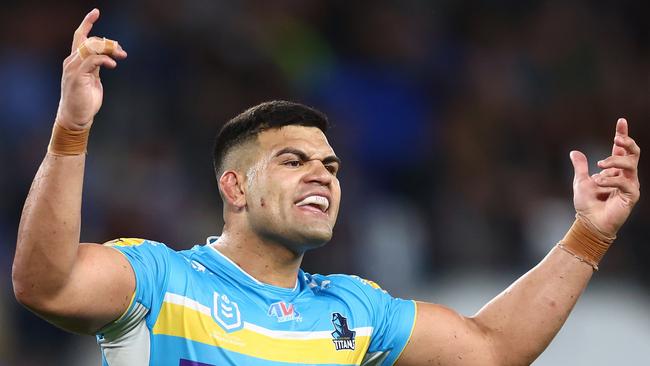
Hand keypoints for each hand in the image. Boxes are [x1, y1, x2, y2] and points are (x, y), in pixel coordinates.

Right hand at [55, 9, 126, 130]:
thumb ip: (96, 67)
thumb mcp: (93, 80)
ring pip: (91, 48)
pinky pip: (93, 60)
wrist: (76, 118)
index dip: (87, 23)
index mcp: (75, 61)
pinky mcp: (78, 76)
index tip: (96, 12)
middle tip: (123, 52)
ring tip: (121, 55)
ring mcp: (73, 68)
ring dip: (110, 49)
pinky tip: (113, 64)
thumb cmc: (85, 101)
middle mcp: (72, 61)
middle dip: (109, 43)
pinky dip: (105, 59)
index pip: (80, 37)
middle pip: (90, 41)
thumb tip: (107, 58)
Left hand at [570, 118, 640, 235]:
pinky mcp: (631, 196)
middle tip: (616, 139)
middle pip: (633, 153)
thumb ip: (581, 166)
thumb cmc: (587, 204)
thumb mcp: (581, 181)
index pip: (621, 150)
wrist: (589, 222)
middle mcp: (625, 175)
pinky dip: (610, 180)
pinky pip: (625, 182)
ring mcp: (630, 185)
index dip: (622, 135)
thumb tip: (574, 152)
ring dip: (613, 163)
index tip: (621, 121)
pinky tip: (599, 183)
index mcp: (614, 170)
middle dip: (627, 143)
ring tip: (598, 168)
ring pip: (630, 165)